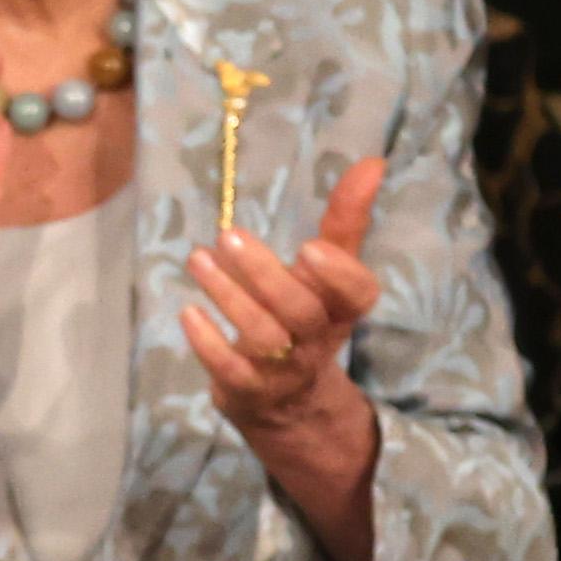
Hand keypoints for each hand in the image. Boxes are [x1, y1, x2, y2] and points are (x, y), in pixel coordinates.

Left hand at [182, 153, 385, 440]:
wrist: (286, 398)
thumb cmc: (307, 316)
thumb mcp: (331, 273)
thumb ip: (346, 221)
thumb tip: (372, 163)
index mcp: (343, 308)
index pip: (357, 294)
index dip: (337, 274)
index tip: (309, 246)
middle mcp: (318, 340)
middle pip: (299, 311)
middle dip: (264, 275)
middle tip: (229, 236)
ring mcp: (283, 368)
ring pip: (261, 336)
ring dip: (228, 296)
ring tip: (198, 259)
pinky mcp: (248, 388)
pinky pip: (229, 369)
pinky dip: (207, 342)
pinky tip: (188, 311)